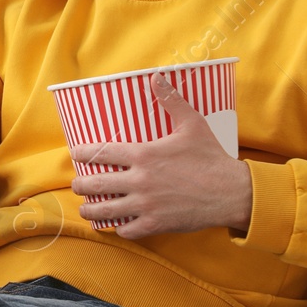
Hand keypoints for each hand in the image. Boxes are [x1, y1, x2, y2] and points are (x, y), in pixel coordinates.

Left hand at [72, 73, 252, 238]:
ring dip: (91, 210)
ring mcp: (146, 204)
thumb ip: (171, 100)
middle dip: (81, 185)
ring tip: (85, 209)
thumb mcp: (192, 124)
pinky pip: (127, 230)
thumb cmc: (211, 157)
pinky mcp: (156, 223)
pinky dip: (119, 228)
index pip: (102, 152)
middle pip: (96, 184)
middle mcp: (140, 180)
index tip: (75, 154)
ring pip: (106, 211)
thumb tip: (157, 76)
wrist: (231, 192)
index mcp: (144, 154)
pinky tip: (117, 224)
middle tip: (77, 185)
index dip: (83, 153)